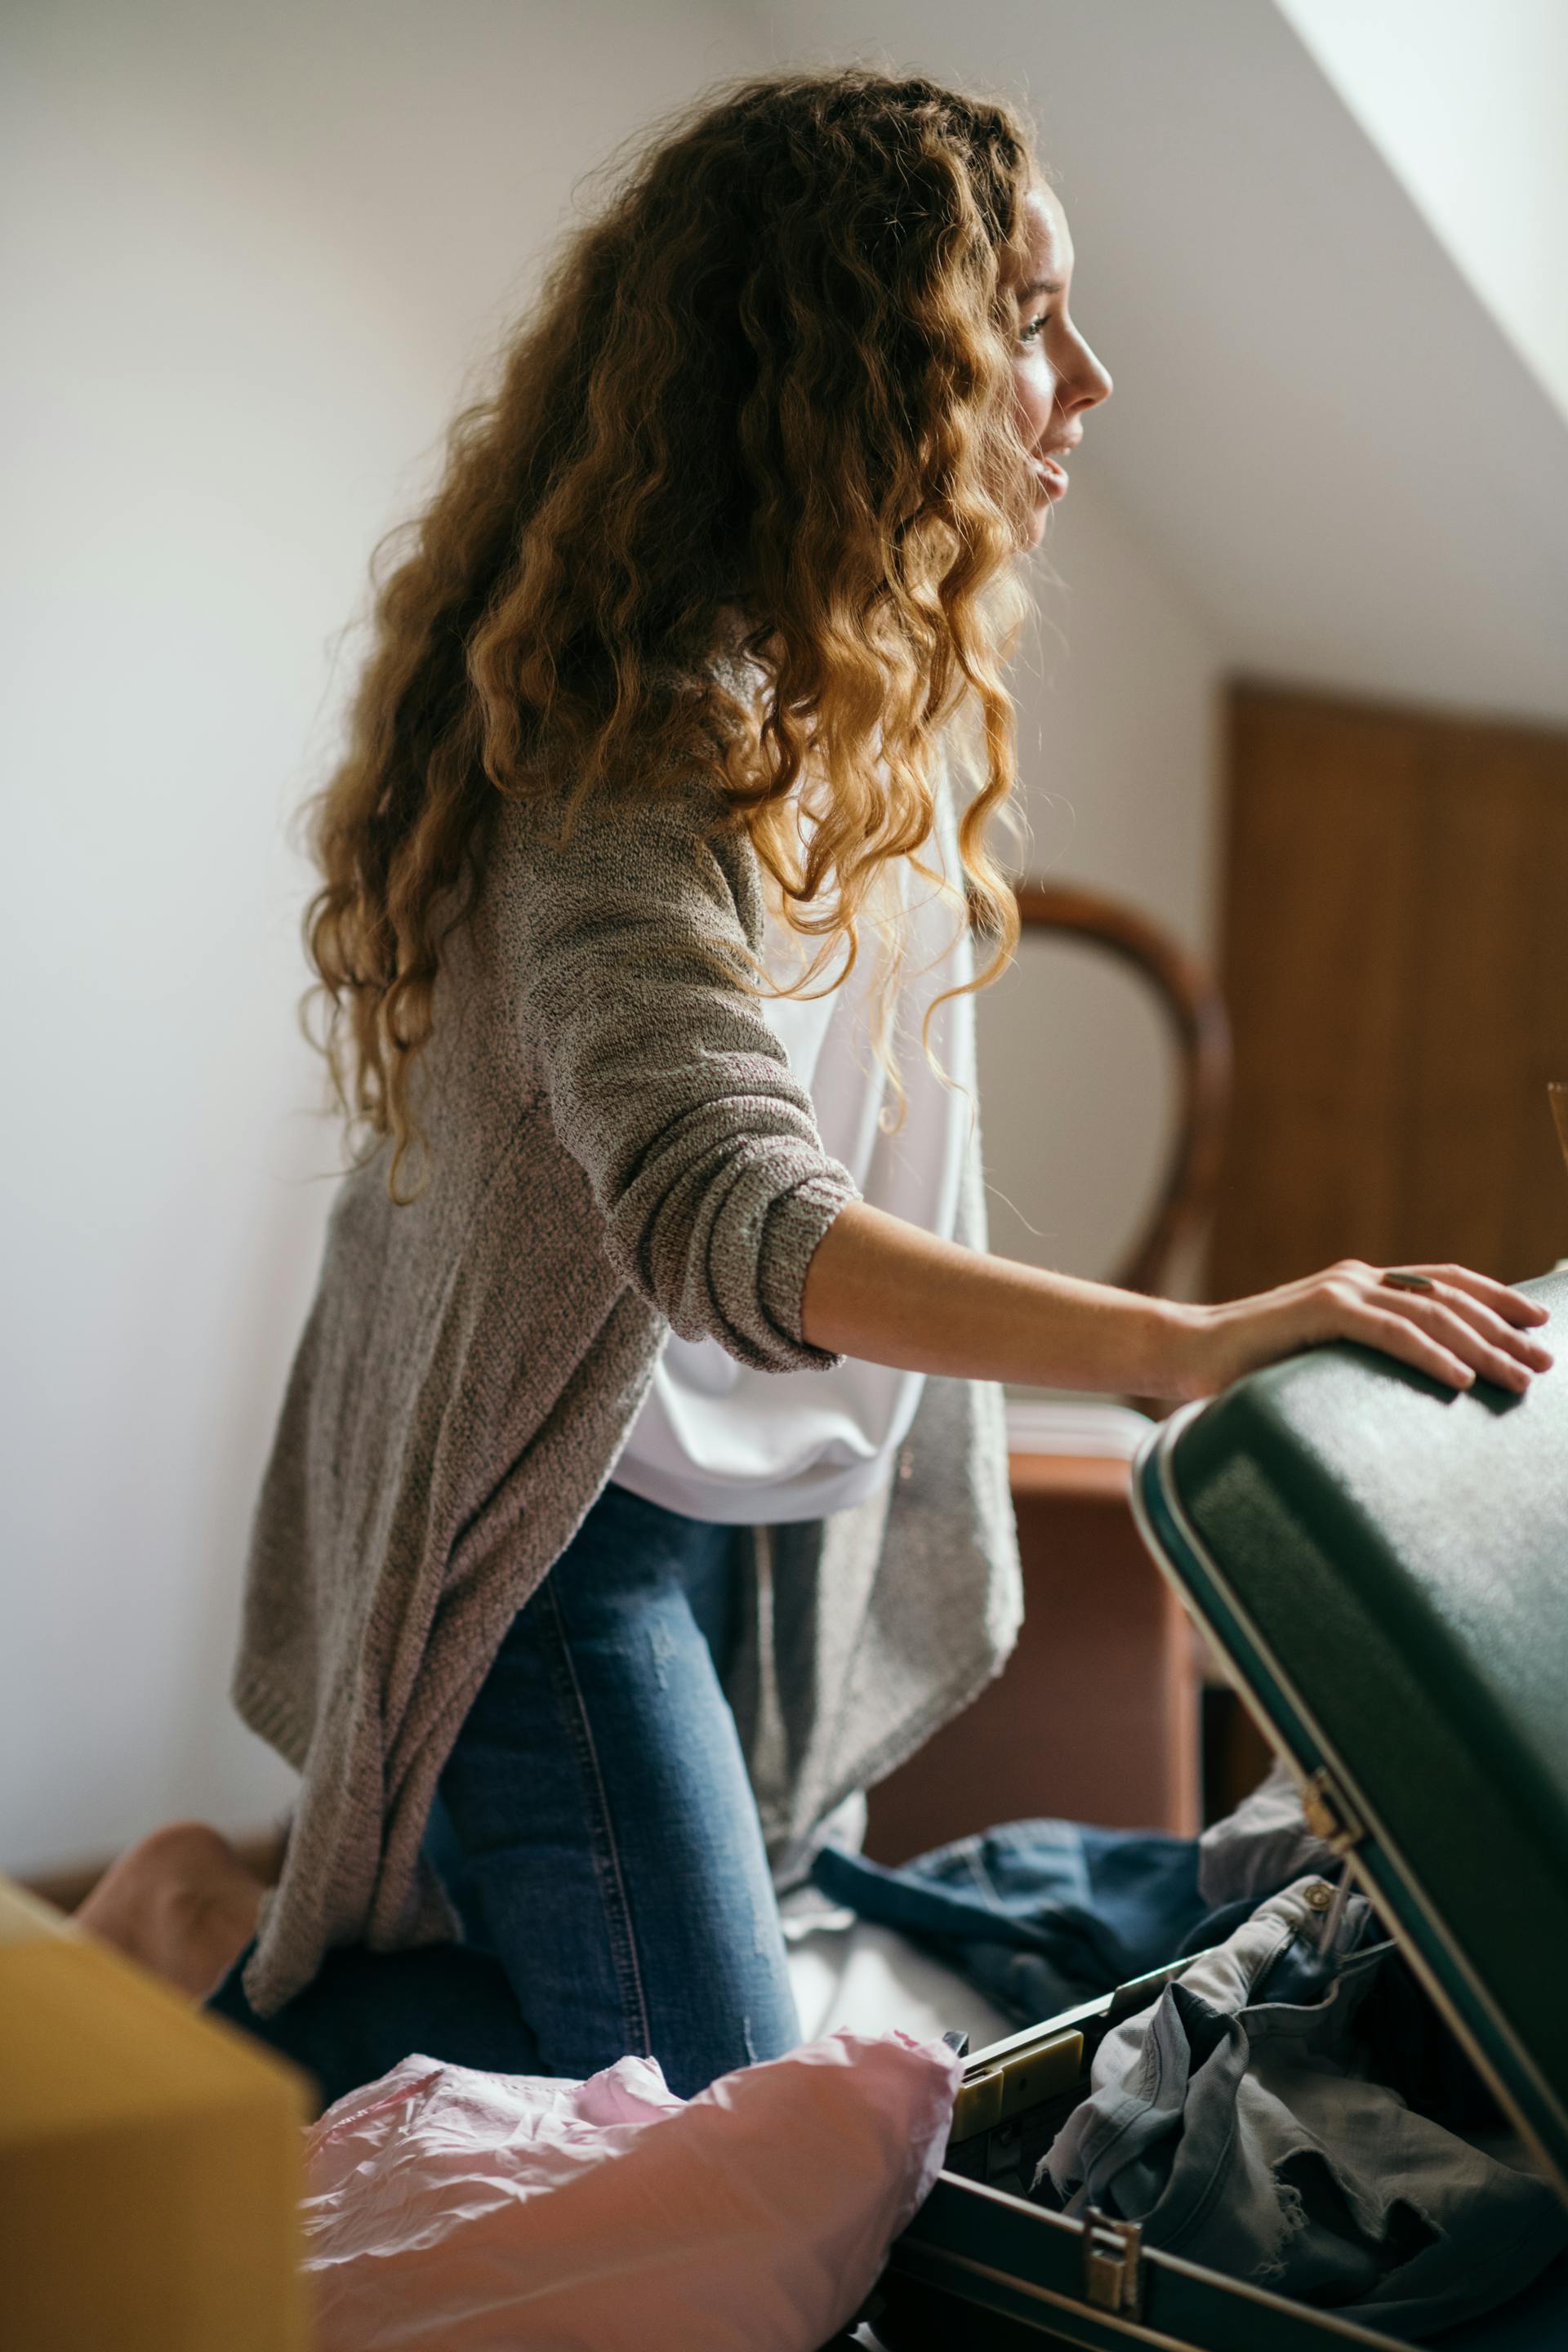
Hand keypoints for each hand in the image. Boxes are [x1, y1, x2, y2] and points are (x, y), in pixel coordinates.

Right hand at [1172, 1260, 1552, 1402]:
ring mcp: (1338, 1291)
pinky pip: (1389, 1332)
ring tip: (1516, 1377)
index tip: (1539, 1320)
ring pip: (1429, 1314)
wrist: (1186, 1352)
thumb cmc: (1250, 1365)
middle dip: (1503, 1331)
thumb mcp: (1322, 1357)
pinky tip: (1459, 1378)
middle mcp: (1357, 1279)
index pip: (1445, 1282)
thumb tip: (1413, 1385)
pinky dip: (1429, 1353)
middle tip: (1543, 1364)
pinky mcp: (1318, 1311)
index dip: (1497, 1297)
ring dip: (1480, 1347)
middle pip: (1449, 1298)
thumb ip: (1363, 1357)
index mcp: (1362, 1285)